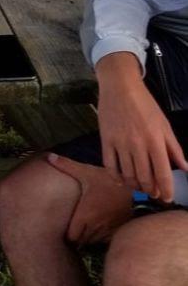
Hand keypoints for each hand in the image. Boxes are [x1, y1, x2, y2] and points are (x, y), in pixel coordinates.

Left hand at [46, 153, 132, 244]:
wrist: (135, 188)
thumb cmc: (107, 180)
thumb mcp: (86, 171)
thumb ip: (66, 166)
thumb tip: (50, 157)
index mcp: (85, 215)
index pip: (72, 236)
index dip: (68, 234)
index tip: (67, 227)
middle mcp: (96, 226)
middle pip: (81, 241)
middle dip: (77, 236)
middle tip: (74, 226)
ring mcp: (108, 230)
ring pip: (93, 242)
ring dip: (89, 237)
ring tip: (86, 227)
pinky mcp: (118, 231)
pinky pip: (106, 241)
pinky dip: (101, 237)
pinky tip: (99, 227)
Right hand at [96, 53, 187, 201]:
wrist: (120, 87)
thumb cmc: (145, 105)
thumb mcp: (164, 125)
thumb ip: (175, 149)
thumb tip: (186, 168)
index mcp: (155, 141)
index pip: (163, 173)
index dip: (166, 190)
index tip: (167, 198)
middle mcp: (138, 145)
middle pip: (144, 178)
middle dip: (151, 190)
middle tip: (154, 194)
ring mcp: (120, 143)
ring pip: (127, 174)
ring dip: (135, 186)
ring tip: (140, 187)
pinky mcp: (106, 140)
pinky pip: (109, 166)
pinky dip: (116, 177)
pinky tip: (121, 181)